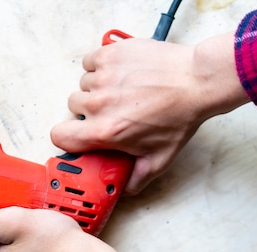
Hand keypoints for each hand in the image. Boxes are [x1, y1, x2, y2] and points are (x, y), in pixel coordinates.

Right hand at [50, 33, 249, 194]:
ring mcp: (103, 76)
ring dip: (96, 88)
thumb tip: (122, 191)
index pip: (59, 136)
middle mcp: (99, 104)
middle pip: (73, 108)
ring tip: (120, 90)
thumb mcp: (160, 158)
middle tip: (112, 110)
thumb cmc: (180, 116)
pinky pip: (90, 62)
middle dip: (88, 110)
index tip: (77, 134)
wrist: (197, 80)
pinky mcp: (110, 54)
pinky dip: (100, 66)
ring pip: (83, 84)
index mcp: (105, 131)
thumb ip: (136, 180)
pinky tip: (118, 73)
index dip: (66, 136)